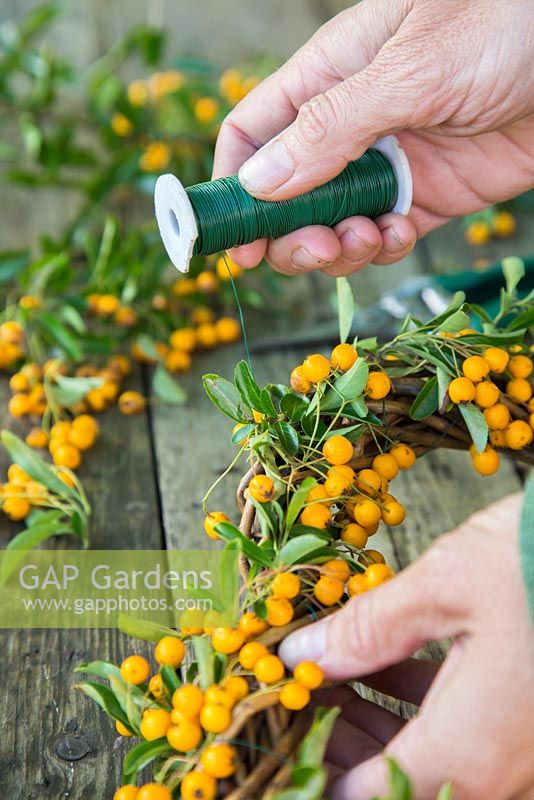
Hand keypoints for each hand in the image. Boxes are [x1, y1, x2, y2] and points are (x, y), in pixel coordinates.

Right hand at [213, 0, 533, 276]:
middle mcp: (350, 124)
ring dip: (337, 247)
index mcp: (329, 75)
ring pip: (332, 223)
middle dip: (289, 232)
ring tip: (363, 240)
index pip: (254, 132)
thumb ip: (332, 126)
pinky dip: (383, 247)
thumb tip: (260, 182)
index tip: (230, 238)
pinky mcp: (428, 195)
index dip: (232, 186)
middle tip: (312, 251)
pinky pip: (385, 235)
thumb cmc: (505, 25)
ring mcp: (389, 163)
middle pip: (286, 193)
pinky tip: (401, 233)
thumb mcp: (411, 71)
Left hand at [279, 493, 533, 798]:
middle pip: (395, 786)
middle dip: (339, 745)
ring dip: (377, 729)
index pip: (359, 795)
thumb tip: (299, 651)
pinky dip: (420, 713)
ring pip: (432, 767)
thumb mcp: (444, 586)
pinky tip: (393, 664)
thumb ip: (365, 630)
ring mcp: (526, 757)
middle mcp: (503, 776)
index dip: (307, 768)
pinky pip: (466, 742)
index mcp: (469, 753)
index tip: (277, 729)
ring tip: (334, 675)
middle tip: (301, 691)